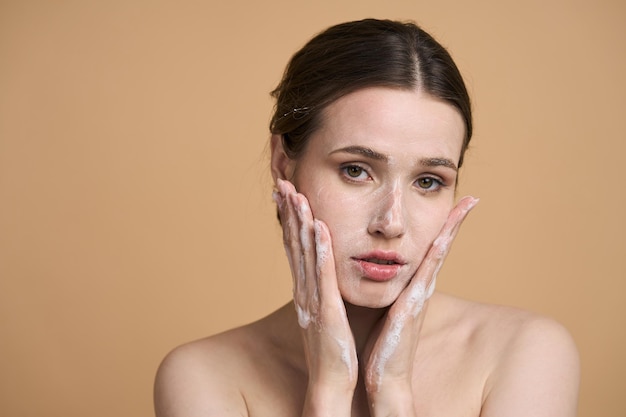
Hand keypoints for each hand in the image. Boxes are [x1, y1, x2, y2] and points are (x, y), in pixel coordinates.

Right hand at [274, 179, 357, 393]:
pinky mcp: (326, 310)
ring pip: (304, 253)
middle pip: (293, 244)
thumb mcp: (325, 314)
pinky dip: (318, 249)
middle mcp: (304, 290)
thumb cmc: (333, 350)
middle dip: (288, 212)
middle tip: (283, 182)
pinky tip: (318, 226)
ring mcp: (313, 299)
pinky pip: (322, 274)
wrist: (332, 382)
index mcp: (306, 290)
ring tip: (296, 194)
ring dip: (299, 222)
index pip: (295, 248)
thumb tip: (324, 274)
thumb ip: (323, 292)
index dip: (289, 220)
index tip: (287, 194)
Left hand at [362, 196, 478, 405]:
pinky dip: (437, 251)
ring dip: (452, 226)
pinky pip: (427, 273)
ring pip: (439, 253)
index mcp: (414, 288)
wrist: (385, 377)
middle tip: (473, 195)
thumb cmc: (383, 345)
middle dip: (456, 221)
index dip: (445, 228)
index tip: (460, 204)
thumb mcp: (388, 310)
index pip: (431, 251)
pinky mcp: (414, 306)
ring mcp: (422, 296)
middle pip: (442, 247)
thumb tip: (385, 276)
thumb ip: (390, 291)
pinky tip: (443, 232)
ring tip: (467, 199)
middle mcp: (422, 289)